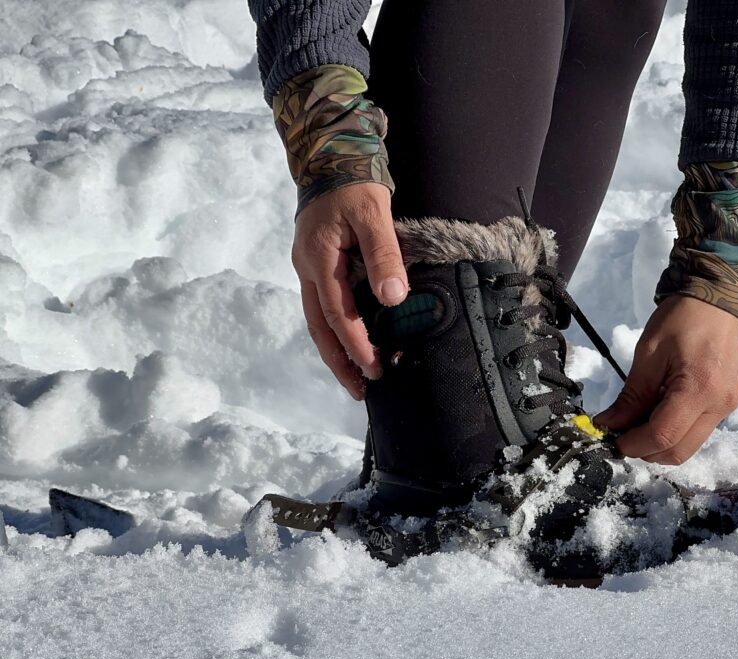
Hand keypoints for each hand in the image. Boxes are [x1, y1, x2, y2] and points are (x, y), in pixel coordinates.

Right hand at [292, 182, 407, 399]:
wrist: (328, 153)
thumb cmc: (353, 182)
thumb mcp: (374, 214)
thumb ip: (383, 255)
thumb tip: (393, 298)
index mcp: (319, 260)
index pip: (338, 315)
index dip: (356, 345)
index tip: (375, 369)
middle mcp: (307, 269)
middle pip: (319, 327)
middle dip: (339, 361)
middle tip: (361, 391)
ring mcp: (308, 267)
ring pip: (317, 320)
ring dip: (335, 350)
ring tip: (356, 377)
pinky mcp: (316, 264)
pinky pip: (322, 306)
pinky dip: (335, 329)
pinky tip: (350, 341)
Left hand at [594, 296, 737, 464]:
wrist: (721, 297)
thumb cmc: (682, 318)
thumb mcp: (649, 353)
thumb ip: (632, 395)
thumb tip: (609, 425)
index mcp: (700, 390)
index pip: (663, 436)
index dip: (633, 444)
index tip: (611, 439)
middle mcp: (719, 407)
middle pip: (678, 452)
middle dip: (645, 450)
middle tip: (621, 432)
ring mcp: (727, 408)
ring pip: (688, 446)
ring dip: (659, 442)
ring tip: (637, 420)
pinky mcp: (727, 404)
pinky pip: (697, 431)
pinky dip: (674, 431)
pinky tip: (657, 411)